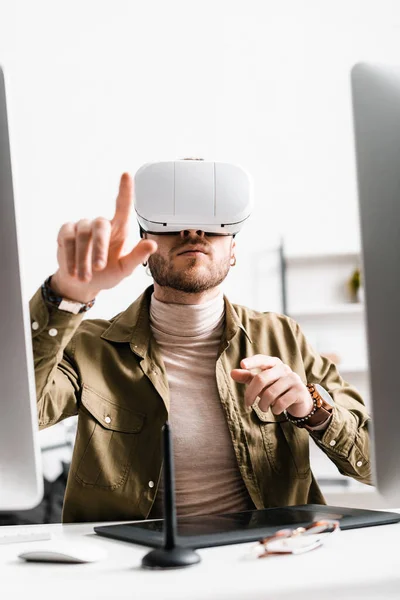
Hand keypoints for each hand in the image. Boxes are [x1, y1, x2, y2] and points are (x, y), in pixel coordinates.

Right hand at [50, 173, 156, 302]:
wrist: (83, 283)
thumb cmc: (108, 273)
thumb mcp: (125, 269)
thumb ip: (138, 257)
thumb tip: (153, 244)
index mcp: (119, 229)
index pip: (123, 206)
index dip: (125, 190)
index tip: (126, 175)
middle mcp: (101, 224)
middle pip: (99, 226)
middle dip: (99, 248)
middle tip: (100, 268)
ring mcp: (83, 226)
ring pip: (81, 236)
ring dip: (83, 258)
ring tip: (85, 278)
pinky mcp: (66, 232)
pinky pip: (67, 239)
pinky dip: (70, 256)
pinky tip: (72, 270)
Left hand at [230, 354, 312, 416]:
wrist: (300, 401)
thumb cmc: (276, 389)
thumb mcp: (262, 383)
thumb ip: (248, 377)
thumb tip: (232, 373)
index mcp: (274, 363)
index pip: (262, 359)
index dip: (252, 362)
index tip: (242, 364)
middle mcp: (284, 369)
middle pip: (261, 379)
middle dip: (251, 394)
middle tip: (247, 404)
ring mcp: (293, 379)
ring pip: (270, 393)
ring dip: (263, 405)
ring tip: (263, 408)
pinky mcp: (300, 391)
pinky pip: (281, 402)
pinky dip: (274, 409)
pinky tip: (275, 410)